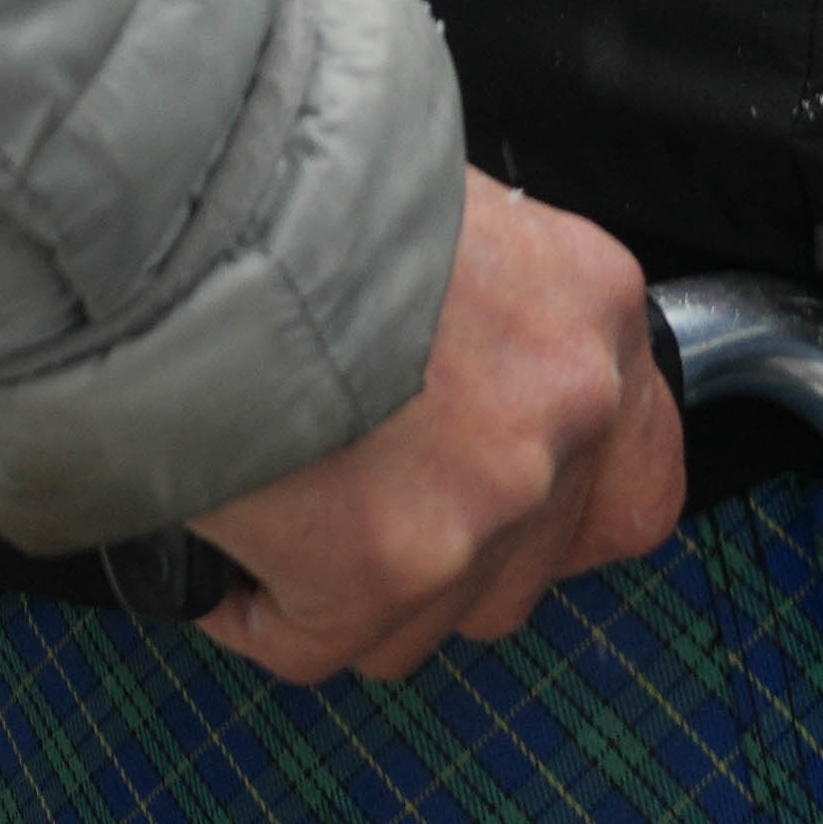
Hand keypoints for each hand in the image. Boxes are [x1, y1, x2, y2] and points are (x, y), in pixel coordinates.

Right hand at [185, 178, 693, 687]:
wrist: (186, 194)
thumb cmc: (287, 181)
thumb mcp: (432, 214)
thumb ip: (475, 314)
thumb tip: (440, 386)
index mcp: (591, 306)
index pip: (636, 478)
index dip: (556, 519)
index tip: (492, 514)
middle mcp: (568, 406)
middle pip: (524, 571)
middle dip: (432, 561)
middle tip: (348, 503)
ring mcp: (489, 496)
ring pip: (421, 622)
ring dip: (339, 587)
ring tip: (265, 502)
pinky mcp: (388, 566)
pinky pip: (316, 643)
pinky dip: (255, 607)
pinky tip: (218, 533)